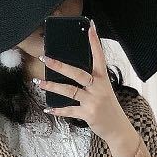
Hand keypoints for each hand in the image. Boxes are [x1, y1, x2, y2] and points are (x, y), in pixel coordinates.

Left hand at [36, 20, 136, 151]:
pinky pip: (69, 110)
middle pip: (77, 73)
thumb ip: (92, 80)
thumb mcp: (104, 90)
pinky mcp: (88, 114)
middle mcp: (98, 88)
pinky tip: (48, 109)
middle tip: (45, 58)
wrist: (118, 129)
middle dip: (59, 65)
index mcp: (103, 79)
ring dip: (52, 86)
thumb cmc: (108, 107)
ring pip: (69, 91)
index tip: (90, 27)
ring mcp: (93, 101)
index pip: (99, 57)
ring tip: (39, 82)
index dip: (94, 42)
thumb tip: (71, 70)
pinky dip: (58, 110)